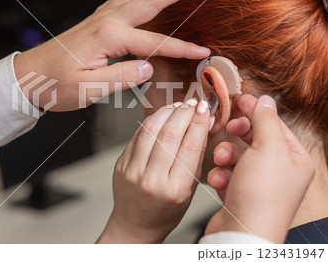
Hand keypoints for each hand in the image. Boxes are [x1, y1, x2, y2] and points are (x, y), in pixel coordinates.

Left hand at [14, 0, 208, 111]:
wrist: (27, 77)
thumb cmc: (55, 85)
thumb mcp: (89, 90)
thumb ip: (121, 77)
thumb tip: (148, 67)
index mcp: (109, 38)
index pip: (155, 43)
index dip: (181, 48)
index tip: (203, 50)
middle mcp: (107, 22)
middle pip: (149, 2)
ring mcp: (100, 18)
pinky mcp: (94, 22)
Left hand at [97, 99, 210, 242]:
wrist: (136, 224)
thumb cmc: (166, 211)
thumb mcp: (189, 190)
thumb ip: (196, 158)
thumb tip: (204, 124)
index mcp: (175, 189)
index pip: (191, 146)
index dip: (199, 122)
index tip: (206, 110)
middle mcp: (152, 179)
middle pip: (170, 134)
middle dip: (184, 113)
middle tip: (194, 103)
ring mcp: (133, 170)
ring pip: (151, 130)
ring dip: (167, 112)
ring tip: (178, 106)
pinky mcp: (121, 163)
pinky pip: (137, 135)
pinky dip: (152, 121)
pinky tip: (162, 115)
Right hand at [206, 95, 314, 242]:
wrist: (241, 234)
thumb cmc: (261, 197)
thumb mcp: (268, 148)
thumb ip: (265, 120)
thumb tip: (265, 99)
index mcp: (294, 159)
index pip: (275, 125)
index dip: (256, 111)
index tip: (239, 100)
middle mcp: (279, 171)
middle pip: (255, 139)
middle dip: (238, 135)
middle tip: (230, 128)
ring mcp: (259, 183)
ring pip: (237, 155)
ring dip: (226, 156)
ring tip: (222, 162)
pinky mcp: (240, 193)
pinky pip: (227, 173)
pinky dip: (221, 175)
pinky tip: (219, 182)